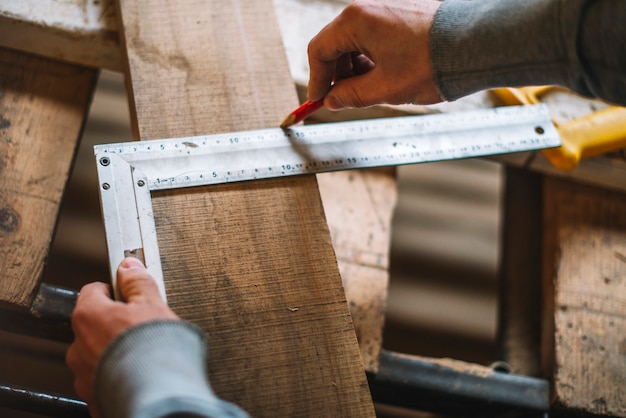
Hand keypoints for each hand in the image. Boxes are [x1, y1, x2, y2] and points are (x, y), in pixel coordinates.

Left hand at [66, 257, 177, 415]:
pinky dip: (116, 375)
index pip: (93, 291)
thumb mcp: (152, 304)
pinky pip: (103, 379)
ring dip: (114, 351)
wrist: (157, 394)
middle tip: (142, 326)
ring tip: (142, 354)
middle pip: (95, 325)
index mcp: (88, 316)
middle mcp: (78, 346)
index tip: (129, 294)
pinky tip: (138, 373)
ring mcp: (83, 374)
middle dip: (115, 324)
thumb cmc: (153, 349)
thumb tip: (129, 266)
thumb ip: (138, 282)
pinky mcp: (92, 397)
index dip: (114, 291)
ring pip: (97, 354)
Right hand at [307, 0, 441, 109]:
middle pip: (337, 44)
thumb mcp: (385, 88)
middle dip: (338, 75)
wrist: (477, 44)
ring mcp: (386, 7)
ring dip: (357, 68)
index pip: (320, 50)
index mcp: (356, 21)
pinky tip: (387, 75)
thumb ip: (351, 96)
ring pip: (356, 41)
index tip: (320, 100)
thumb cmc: (432, 62)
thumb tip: (334, 100)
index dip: (317, 80)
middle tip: (345, 100)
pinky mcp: (402, 11)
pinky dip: (373, 57)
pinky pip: (376, 35)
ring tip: (373, 90)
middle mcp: (368, 7)